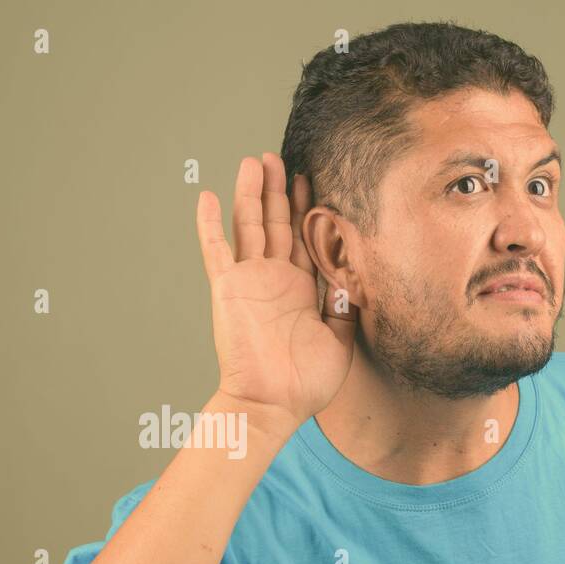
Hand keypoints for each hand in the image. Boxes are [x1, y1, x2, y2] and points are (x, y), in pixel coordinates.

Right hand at [195, 153, 357, 431]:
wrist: (273, 404)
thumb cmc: (306, 383)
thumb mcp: (340, 339)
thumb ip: (346, 304)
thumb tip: (359, 273)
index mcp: (299, 290)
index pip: (302, 239)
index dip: (305, 208)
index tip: (311, 178)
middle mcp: (273, 280)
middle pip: (275, 224)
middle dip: (278, 190)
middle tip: (279, 158)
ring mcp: (249, 281)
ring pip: (248, 225)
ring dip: (250, 193)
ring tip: (253, 161)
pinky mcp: (227, 288)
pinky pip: (215, 249)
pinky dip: (208, 223)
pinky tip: (204, 196)